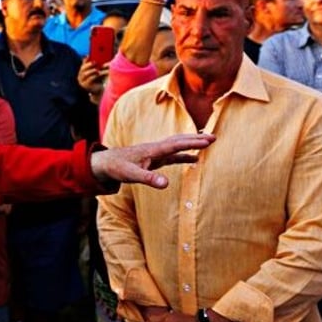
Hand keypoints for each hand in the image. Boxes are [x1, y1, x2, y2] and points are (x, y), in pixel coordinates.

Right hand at [78, 58, 107, 93]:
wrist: (99, 90)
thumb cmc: (99, 80)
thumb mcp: (98, 72)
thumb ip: (98, 66)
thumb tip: (102, 59)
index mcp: (82, 72)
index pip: (83, 64)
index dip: (85, 60)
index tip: (89, 55)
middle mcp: (80, 76)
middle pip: (82, 68)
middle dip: (88, 65)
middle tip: (95, 62)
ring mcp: (81, 81)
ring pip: (85, 74)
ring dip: (92, 70)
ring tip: (97, 69)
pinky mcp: (85, 85)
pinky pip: (89, 79)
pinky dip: (94, 76)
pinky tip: (98, 73)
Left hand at [90, 133, 214, 187]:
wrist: (106, 162)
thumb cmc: (117, 167)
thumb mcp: (132, 175)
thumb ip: (148, 179)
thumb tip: (166, 184)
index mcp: (153, 150)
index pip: (176, 145)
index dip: (192, 143)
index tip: (208, 141)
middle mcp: (156, 148)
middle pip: (179, 141)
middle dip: (196, 139)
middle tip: (215, 137)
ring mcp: (156, 152)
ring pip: (177, 145)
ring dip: (192, 144)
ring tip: (209, 142)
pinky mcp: (154, 158)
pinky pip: (173, 155)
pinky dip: (185, 155)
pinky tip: (194, 159)